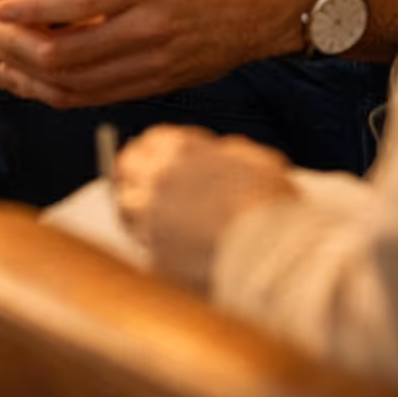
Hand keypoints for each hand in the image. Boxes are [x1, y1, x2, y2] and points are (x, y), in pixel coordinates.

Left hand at [0, 0, 313, 108]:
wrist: (266, 6)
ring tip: (3, 56)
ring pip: (83, 82)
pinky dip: (63, 91)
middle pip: (73, 52)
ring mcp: (155, 63)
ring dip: (38, 74)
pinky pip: (100, 97)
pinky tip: (38, 77)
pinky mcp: (157, 83)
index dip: (34, 6)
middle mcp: (151, 30)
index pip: (80, 2)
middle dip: (24, 45)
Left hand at [111, 124, 299, 288]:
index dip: (150, 150)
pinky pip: (141, 244)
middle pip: (126, 168)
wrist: (270, 256)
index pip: (151, 141)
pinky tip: (159, 244)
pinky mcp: (154, 254)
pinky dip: (147, 242)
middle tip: (130, 179)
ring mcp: (151, 217)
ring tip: (141, 214)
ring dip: (132, 208)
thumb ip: (229, 153)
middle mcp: (158, 178)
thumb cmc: (272, 206)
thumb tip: (217, 155)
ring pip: (125, 207)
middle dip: (128, 172)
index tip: (148, 156)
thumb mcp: (258, 161)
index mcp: (181, 149)